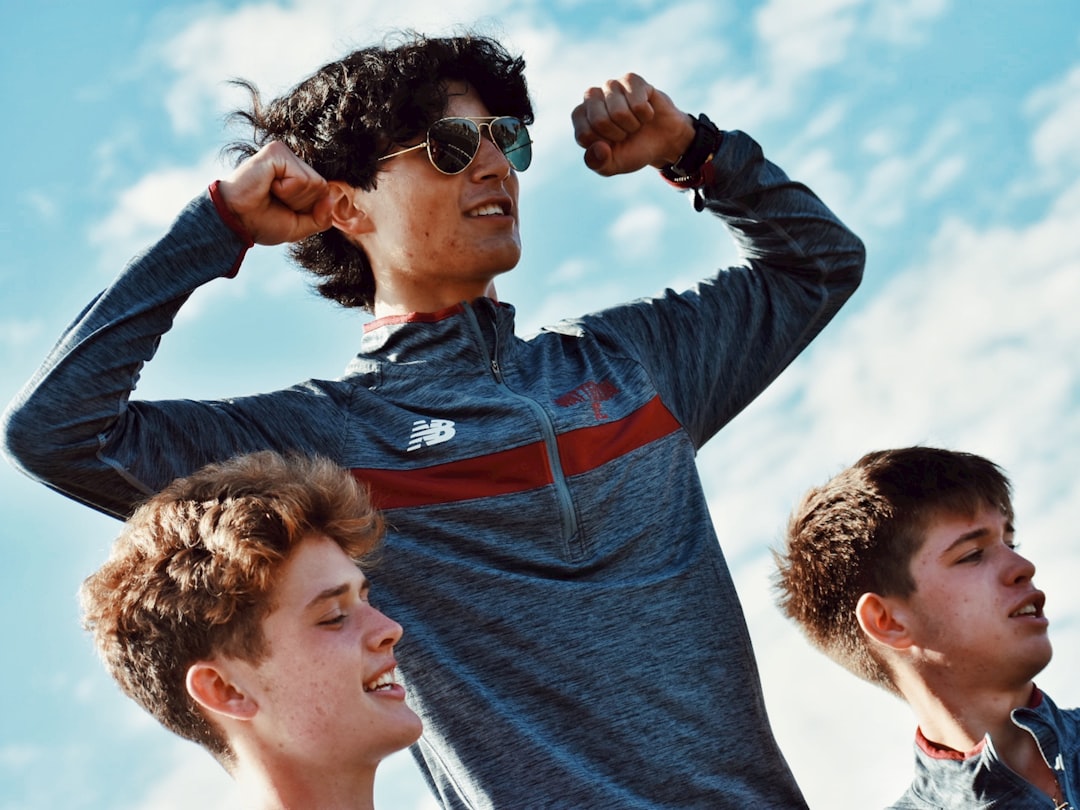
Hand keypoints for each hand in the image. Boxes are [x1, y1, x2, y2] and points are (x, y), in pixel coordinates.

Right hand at [216, 141, 331, 244]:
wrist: (236, 222)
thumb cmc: (262, 222)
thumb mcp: (300, 226)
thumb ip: (321, 217)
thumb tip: (333, 197)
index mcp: (297, 174)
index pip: (325, 193)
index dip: (308, 209)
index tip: (284, 209)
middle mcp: (292, 160)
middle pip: (322, 187)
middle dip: (301, 204)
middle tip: (275, 201)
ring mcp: (285, 154)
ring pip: (314, 183)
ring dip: (293, 198)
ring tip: (270, 193)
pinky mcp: (277, 152)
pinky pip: (301, 178)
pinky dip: (286, 191)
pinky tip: (268, 186)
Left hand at [570, 73, 695, 176]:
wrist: (661, 140)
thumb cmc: (631, 150)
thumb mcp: (612, 165)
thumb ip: (598, 163)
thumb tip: (599, 147)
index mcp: (580, 118)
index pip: (584, 135)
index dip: (603, 146)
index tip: (611, 143)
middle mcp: (591, 97)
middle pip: (600, 121)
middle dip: (618, 134)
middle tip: (625, 132)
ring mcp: (611, 86)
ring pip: (619, 113)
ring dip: (633, 125)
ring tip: (635, 122)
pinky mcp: (631, 79)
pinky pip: (638, 104)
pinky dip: (646, 115)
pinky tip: (645, 112)